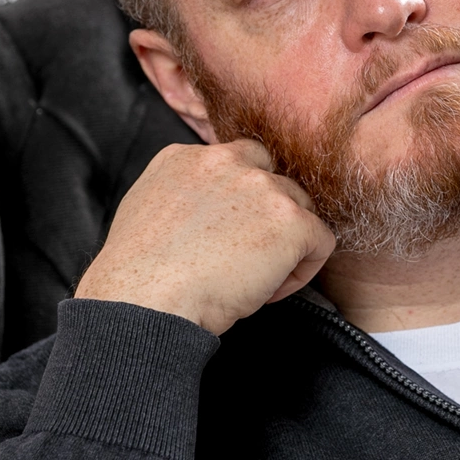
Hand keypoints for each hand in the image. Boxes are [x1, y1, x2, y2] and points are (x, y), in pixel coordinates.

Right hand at [74, 140, 335, 334]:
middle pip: (272, 178)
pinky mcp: (290, 220)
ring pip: (299, 207)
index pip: (236, 162)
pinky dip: (303, 269)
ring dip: (285, 242)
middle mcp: (226, 160)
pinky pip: (320, 240)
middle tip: (245, 258)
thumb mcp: (146, 213)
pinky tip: (269, 291)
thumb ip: (182, 195)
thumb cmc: (139, 278)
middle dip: (266, 216)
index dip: (240, 200)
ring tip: (254, 280)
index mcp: (185, 157)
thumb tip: (205, 213)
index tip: (227, 235)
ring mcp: (261, 187)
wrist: (144, 302)